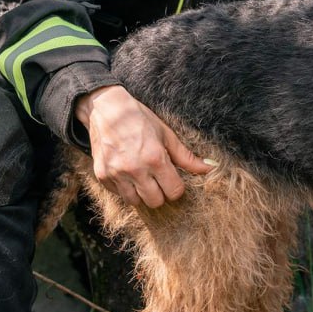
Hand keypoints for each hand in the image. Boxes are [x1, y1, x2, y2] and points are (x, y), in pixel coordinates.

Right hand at [75, 85, 213, 208]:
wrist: (106, 109)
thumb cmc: (140, 120)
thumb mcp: (167, 135)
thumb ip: (186, 157)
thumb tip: (210, 168)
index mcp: (155, 158)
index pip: (174, 191)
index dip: (176, 188)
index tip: (173, 180)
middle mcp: (135, 170)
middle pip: (155, 202)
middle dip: (160, 193)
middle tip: (158, 180)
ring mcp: (116, 174)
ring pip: (135, 202)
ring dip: (142, 194)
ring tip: (142, 177)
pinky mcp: (102, 176)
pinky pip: (118, 194)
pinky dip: (125, 189)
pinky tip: (127, 174)